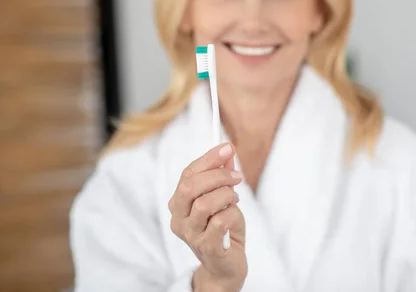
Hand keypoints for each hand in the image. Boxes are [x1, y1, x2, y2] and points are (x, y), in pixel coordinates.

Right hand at [168, 143, 246, 291]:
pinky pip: (220, 222)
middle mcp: (179, 219)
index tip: (227, 148)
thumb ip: (222, 177)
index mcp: (178, 204)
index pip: (187, 174)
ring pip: (204, 204)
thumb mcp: (223, 199)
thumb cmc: (223, 230)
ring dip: (226, 195)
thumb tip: (228, 152)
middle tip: (237, 176)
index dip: (208, 158)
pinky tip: (234, 217)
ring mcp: (191, 235)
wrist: (225, 266)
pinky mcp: (207, 247)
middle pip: (190, 187)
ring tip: (235, 199)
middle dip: (217, 175)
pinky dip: (232, 214)